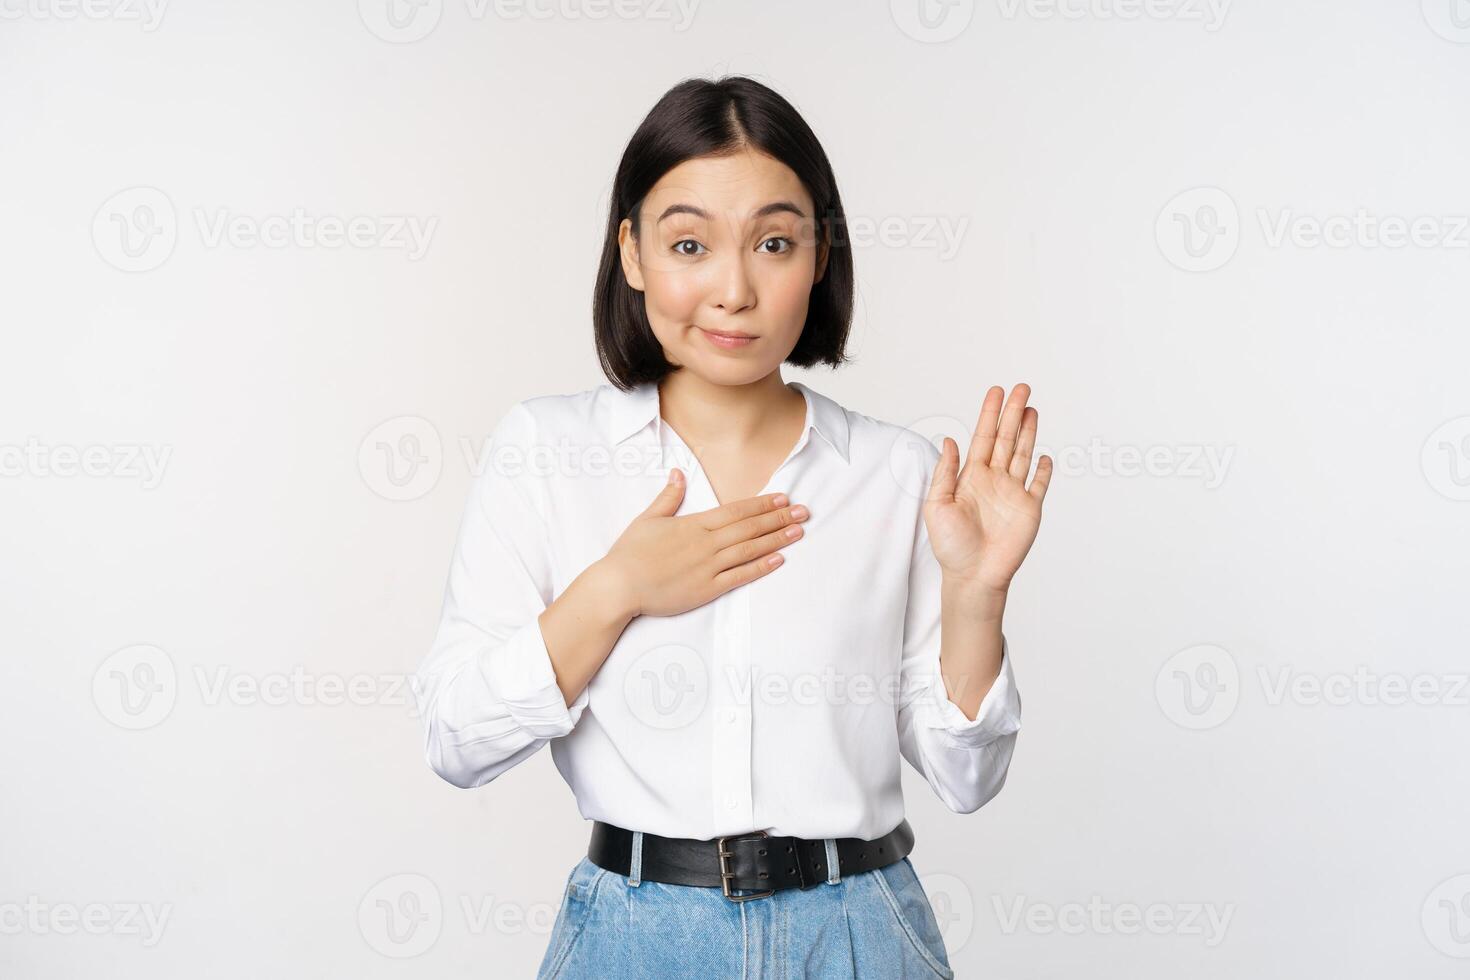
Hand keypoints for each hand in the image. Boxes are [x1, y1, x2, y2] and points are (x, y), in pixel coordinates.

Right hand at [601, 470, 808, 617]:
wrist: (619, 586)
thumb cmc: (630, 553)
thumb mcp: (648, 518)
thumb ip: (668, 497)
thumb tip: (677, 473)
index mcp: (694, 524)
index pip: (736, 511)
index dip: (762, 504)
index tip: (783, 498)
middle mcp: (706, 543)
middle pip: (749, 528)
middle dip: (779, 519)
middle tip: (804, 512)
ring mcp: (708, 567)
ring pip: (750, 550)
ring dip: (776, 540)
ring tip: (798, 532)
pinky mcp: (706, 589)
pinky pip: (739, 577)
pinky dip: (760, 568)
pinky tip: (778, 560)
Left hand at [923, 383, 1052, 595]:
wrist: (973, 575)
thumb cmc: (951, 545)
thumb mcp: (937, 505)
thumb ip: (945, 472)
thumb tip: (949, 440)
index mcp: (971, 477)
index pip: (983, 437)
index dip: (990, 414)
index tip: (996, 391)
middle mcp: (993, 480)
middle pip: (1006, 438)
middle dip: (1013, 413)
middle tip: (1022, 388)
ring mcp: (1013, 493)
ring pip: (1022, 453)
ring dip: (1028, 431)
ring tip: (1031, 408)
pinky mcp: (1029, 509)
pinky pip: (1039, 484)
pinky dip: (1042, 469)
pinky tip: (1043, 454)